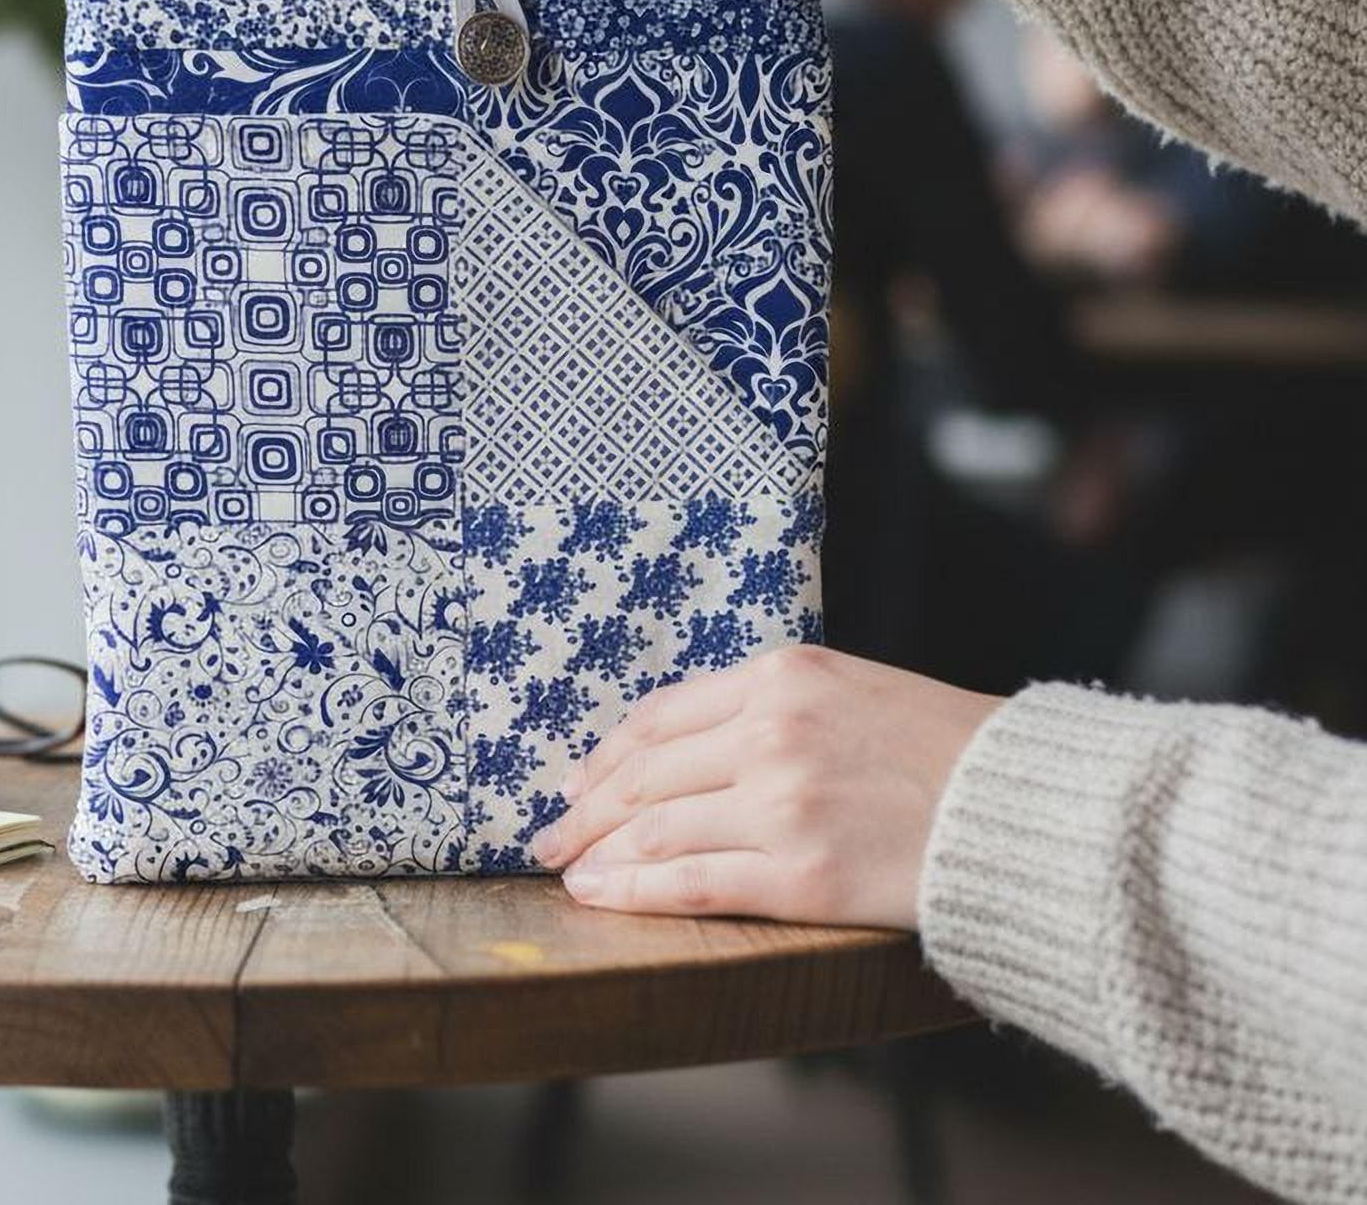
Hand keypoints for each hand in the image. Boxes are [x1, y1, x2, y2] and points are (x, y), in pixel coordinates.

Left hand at [531, 646, 1001, 929]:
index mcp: (779, 676)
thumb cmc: (944, 749)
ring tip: (568, 872)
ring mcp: (783, 803)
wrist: (1024, 808)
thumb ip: (770, 707)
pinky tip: (601, 898)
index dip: (606, 754)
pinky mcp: (802, 875)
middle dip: (587, 809)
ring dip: (600, 854)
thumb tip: (687, 747)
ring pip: (658, 829)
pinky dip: (636, 892)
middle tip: (551, 834)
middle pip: (646, 773)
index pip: (660, 716)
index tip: (578, 780)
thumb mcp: (848, 690)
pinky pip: (694, 883)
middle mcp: (770, 731)